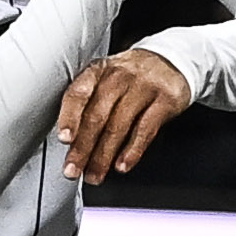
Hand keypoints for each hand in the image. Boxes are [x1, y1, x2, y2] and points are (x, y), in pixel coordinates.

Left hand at [57, 50, 193, 182]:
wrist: (171, 61)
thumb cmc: (130, 78)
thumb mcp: (105, 79)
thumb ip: (88, 104)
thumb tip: (70, 144)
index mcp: (98, 71)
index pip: (79, 93)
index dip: (69, 117)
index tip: (64, 139)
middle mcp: (119, 76)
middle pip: (97, 115)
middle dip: (82, 147)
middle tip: (73, 170)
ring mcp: (144, 87)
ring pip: (119, 126)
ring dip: (104, 155)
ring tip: (94, 174)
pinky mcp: (166, 100)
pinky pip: (146, 129)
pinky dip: (132, 150)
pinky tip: (122, 165)